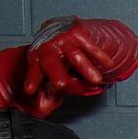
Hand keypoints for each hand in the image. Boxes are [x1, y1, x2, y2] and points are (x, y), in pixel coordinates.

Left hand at [22, 18, 137, 116]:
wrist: (60, 26)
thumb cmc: (53, 54)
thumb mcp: (47, 72)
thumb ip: (47, 92)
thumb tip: (41, 112)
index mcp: (37, 56)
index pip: (34, 69)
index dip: (32, 79)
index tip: (29, 90)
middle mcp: (48, 47)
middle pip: (51, 61)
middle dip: (56, 73)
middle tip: (61, 85)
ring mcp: (63, 40)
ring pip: (73, 54)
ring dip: (85, 67)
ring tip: (96, 80)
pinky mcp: (77, 33)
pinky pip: (89, 45)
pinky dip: (99, 55)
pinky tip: (108, 64)